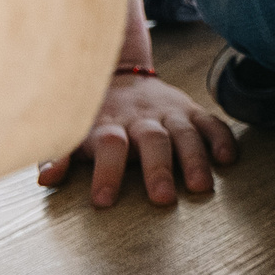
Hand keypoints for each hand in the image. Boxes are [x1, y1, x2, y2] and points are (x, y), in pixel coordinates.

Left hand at [38, 71, 237, 207]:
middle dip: (158, 168)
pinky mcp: (190, 109)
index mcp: (108, 126)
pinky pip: (210, 121)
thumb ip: (57, 155)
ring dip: (194, 158)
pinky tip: (228, 159)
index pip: (108, 145)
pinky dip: (221, 138)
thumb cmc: (91, 117)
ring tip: (200, 187)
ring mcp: (169, 113)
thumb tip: (47, 180)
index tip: (104, 201)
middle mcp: (141, 118)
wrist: (117, 74)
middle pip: (152, 140)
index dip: (106, 171)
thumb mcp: (70, 131)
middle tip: (163, 199)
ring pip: (184, 132)